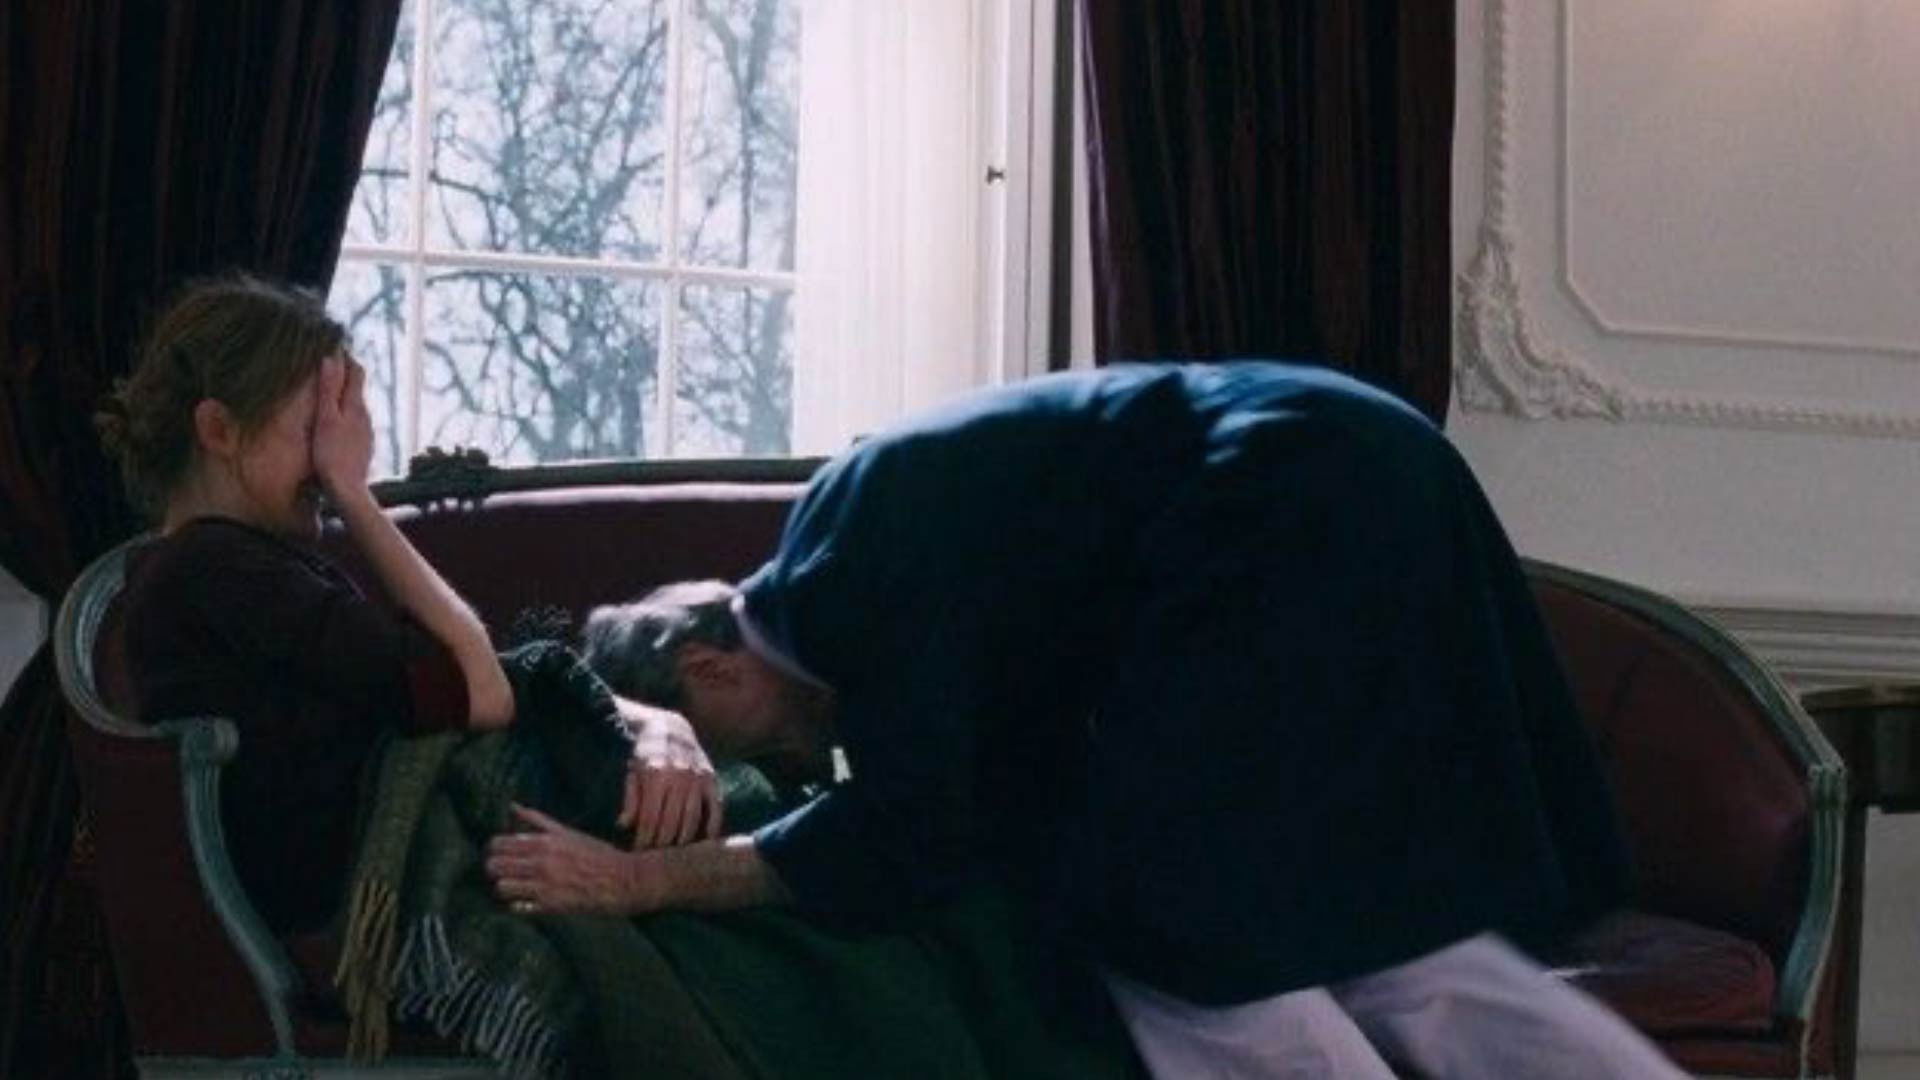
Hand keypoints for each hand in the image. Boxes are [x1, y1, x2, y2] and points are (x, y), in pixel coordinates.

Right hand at [311, 352, 373, 497]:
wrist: (348, 490)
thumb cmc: (332, 455)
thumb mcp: (325, 419)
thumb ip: (328, 390)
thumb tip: (331, 359)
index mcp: (356, 406)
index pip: (356, 372)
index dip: (345, 357)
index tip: (333, 343)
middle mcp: (365, 415)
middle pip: (356, 386)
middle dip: (344, 372)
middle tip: (327, 359)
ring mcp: (366, 430)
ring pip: (354, 403)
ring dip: (343, 392)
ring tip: (327, 385)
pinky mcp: (362, 444)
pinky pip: (354, 419)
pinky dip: (344, 410)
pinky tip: (334, 417)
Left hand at [487, 804, 657, 914]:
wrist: (622, 880)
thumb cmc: (596, 854)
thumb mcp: (566, 832)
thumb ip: (537, 820)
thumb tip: (512, 806)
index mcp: (544, 842)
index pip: (499, 844)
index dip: (494, 849)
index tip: (499, 853)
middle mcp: (540, 863)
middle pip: (495, 866)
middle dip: (494, 868)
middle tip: (503, 871)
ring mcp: (544, 886)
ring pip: (502, 887)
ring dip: (504, 887)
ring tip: (514, 887)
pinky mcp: (550, 907)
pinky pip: (517, 907)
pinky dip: (517, 905)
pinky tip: (525, 901)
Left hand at [616, 698, 722, 848]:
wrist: (669, 728)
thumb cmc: (644, 752)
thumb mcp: (631, 770)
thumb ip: (630, 798)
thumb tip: (625, 825)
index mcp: (656, 775)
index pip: (650, 819)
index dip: (644, 839)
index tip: (639, 852)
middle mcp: (680, 777)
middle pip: (671, 823)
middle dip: (660, 844)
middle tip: (654, 856)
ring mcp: (698, 778)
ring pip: (692, 820)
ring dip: (682, 840)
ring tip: (673, 853)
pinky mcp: (711, 778)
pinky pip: (716, 807)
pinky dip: (713, 826)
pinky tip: (706, 842)